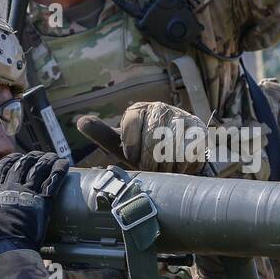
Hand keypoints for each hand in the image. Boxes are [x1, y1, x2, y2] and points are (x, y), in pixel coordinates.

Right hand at [0, 152, 68, 260]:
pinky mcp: (43, 201)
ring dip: (45, 160)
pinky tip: (63, 163)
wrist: (7, 247)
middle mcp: (11, 188)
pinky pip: (53, 180)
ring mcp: (28, 193)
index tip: (16, 157)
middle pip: (22, 165)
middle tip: (35, 156)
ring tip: (50, 156)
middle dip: (29, 158)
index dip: (10, 160)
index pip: (2, 168)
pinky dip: (59, 170)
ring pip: (38, 168)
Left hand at [76, 102, 206, 174]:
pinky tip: (178, 166)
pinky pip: (189, 152)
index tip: (133, 159)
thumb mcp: (121, 145)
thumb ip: (102, 134)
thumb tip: (80, 122)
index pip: (131, 126)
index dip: (132, 149)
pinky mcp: (199, 130)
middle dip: (150, 162)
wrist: (175, 157)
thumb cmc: (143, 152)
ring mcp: (182, 117)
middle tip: (151, 170)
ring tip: (164, 169)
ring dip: (166, 166)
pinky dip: (182, 166)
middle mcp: (160, 108)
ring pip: (171, 148)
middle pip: (152, 140)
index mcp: (138, 109)